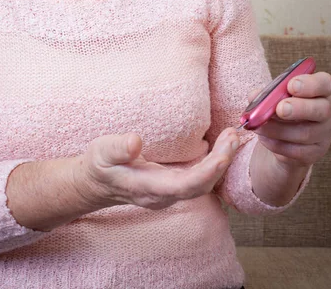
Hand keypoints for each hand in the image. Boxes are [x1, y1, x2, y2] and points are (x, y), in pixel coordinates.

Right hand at [73, 128, 239, 210]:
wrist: (96, 184)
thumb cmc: (99, 166)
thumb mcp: (101, 152)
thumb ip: (117, 148)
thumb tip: (135, 141)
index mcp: (147, 188)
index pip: (184, 186)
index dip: (207, 172)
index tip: (224, 155)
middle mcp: (163, 195)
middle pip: (200, 186)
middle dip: (221, 163)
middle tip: (234, 136)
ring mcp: (170, 192)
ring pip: (203, 182)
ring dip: (221, 161)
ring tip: (232, 136)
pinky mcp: (174, 185)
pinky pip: (200, 178)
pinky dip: (215, 162)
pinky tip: (223, 144)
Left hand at [251, 71, 330, 170]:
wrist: (283, 136)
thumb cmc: (282, 106)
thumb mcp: (275, 95)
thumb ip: (266, 93)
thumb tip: (254, 96)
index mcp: (320, 90)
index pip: (325, 83)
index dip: (310, 84)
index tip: (291, 85)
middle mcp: (327, 112)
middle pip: (322, 110)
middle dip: (299, 108)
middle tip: (280, 108)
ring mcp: (323, 135)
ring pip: (305, 133)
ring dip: (278, 129)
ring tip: (260, 124)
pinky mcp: (313, 153)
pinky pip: (296, 151)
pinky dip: (276, 144)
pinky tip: (264, 137)